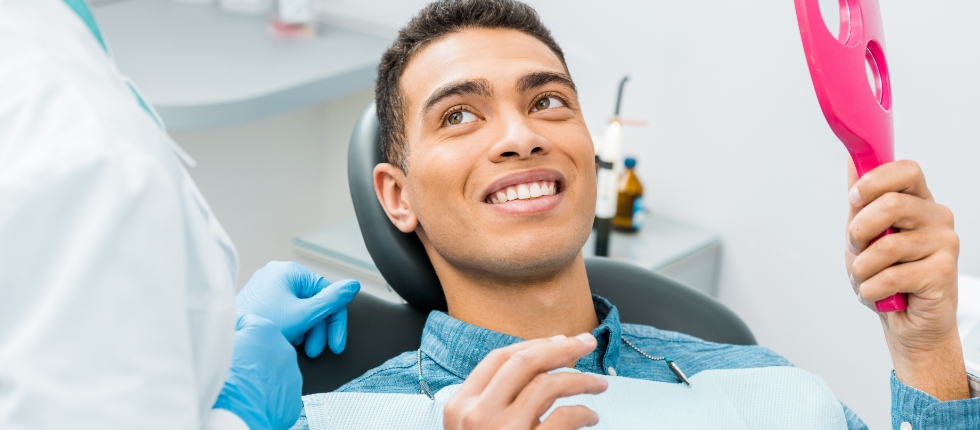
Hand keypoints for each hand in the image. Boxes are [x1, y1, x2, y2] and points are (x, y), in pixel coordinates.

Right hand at [214, 313, 302, 429]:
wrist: (237, 416)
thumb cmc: (224, 380)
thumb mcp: (216, 344)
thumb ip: (225, 330)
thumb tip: (224, 328)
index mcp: (266, 330)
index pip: (247, 323)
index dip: (232, 334)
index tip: (224, 344)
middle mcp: (285, 350)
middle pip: (264, 347)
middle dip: (250, 354)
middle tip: (233, 368)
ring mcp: (292, 375)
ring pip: (274, 370)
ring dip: (261, 375)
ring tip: (242, 386)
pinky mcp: (293, 398)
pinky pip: (279, 392)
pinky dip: (268, 395)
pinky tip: (253, 399)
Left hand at [236, 261, 358, 357]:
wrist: (230, 340)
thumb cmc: (264, 324)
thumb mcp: (304, 315)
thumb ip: (332, 301)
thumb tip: (354, 285)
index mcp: (290, 271)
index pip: (327, 294)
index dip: (335, 322)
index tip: (337, 345)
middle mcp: (277, 273)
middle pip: (313, 302)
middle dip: (316, 329)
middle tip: (314, 351)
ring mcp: (266, 285)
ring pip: (300, 308)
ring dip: (305, 330)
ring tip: (297, 346)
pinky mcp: (259, 298)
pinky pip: (285, 310)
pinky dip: (292, 326)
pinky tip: (287, 340)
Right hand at [444, 334, 607, 429]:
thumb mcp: (474, 429)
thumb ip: (492, 402)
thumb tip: (537, 365)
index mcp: (461, 405)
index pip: (499, 358)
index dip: (534, 344)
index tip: (559, 341)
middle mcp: (478, 414)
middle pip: (524, 361)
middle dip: (561, 348)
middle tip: (586, 343)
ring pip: (548, 384)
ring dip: (580, 380)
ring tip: (597, 385)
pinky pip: (564, 418)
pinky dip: (583, 412)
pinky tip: (591, 416)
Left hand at [844, 160, 967, 399]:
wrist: (906, 321)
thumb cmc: (886, 274)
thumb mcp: (864, 233)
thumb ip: (861, 200)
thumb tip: (853, 160)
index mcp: (918, 201)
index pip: (906, 170)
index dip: (874, 180)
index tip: (855, 198)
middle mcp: (936, 217)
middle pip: (891, 204)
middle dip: (858, 231)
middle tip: (856, 249)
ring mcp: (944, 243)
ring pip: (887, 245)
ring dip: (862, 268)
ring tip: (867, 277)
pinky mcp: (944, 271)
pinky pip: (892, 275)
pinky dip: (872, 288)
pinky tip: (879, 293)